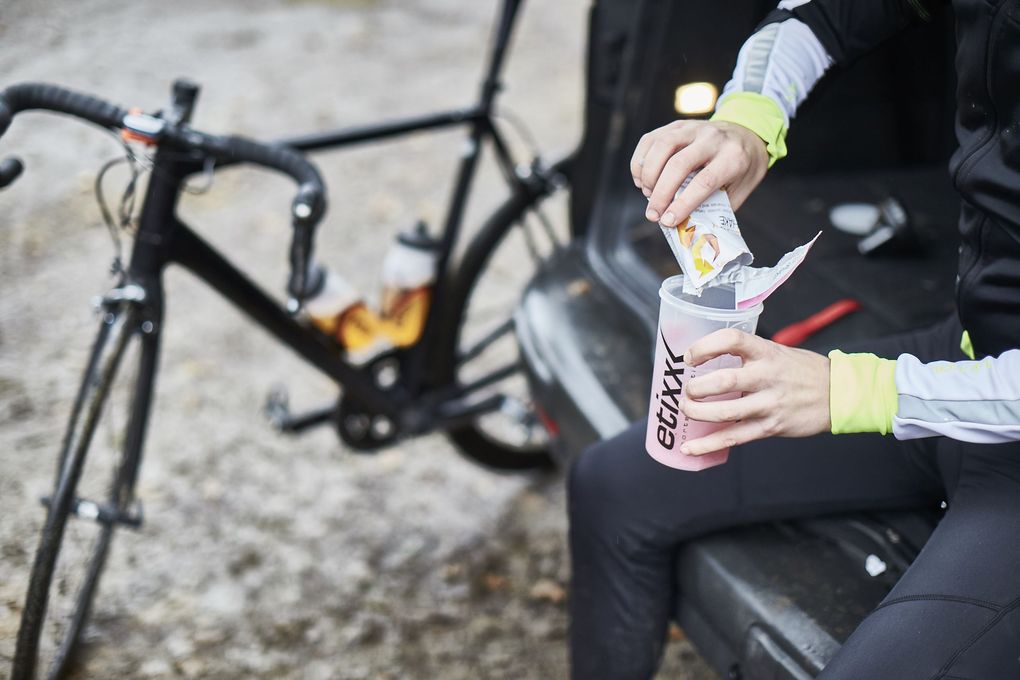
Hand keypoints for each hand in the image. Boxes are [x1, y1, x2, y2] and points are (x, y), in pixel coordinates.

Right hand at [630, 120, 767, 226]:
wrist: (746, 133)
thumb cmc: (742, 168)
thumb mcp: (739, 190)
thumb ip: (716, 208)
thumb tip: (686, 227)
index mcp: (733, 157)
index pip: (704, 181)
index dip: (683, 203)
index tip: (668, 221)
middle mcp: (713, 138)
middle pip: (679, 164)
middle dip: (661, 193)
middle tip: (652, 214)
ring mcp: (693, 128)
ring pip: (662, 146)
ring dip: (648, 174)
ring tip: (647, 194)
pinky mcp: (677, 125)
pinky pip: (650, 140)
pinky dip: (640, 161)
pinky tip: (641, 179)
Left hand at [677, 329, 829, 455]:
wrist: (839, 394)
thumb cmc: (802, 371)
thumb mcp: (777, 351)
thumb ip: (747, 355)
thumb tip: (706, 359)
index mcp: (766, 351)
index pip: (732, 339)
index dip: (705, 346)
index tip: (689, 356)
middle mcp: (767, 376)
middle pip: (723, 380)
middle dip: (696, 387)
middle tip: (687, 389)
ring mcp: (769, 404)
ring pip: (725, 412)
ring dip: (697, 413)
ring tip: (686, 409)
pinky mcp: (770, 427)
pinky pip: (734, 437)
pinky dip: (707, 445)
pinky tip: (689, 448)